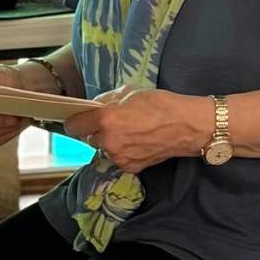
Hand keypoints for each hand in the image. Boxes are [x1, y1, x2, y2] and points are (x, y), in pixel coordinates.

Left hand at [63, 87, 208, 172]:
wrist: (186, 126)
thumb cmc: (160, 103)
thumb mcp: (130, 91)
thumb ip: (107, 100)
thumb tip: (95, 107)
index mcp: (106, 119)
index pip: (74, 126)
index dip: (76, 121)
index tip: (80, 118)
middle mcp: (109, 141)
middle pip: (90, 138)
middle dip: (98, 130)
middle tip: (115, 122)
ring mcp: (119, 157)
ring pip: (105, 149)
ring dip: (111, 141)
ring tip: (130, 132)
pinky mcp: (130, 167)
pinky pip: (118, 158)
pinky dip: (123, 151)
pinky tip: (138, 142)